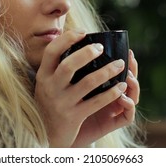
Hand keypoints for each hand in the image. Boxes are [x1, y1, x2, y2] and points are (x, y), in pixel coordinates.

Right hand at [34, 30, 138, 146]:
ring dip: (107, 72)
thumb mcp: (48, 82)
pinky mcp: (73, 117)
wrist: (46, 133)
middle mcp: (50, 88)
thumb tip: (76, 37)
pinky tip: (121, 86)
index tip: (83, 32)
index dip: (67, 38)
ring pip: (87, 83)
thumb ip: (57, 64)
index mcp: (43, 75)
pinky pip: (96, 102)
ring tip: (120, 64)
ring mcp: (62, 103)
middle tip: (102, 48)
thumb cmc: (51, 100)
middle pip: (69, 65)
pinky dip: (111, 93)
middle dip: (87, 54)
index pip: (51, 51)